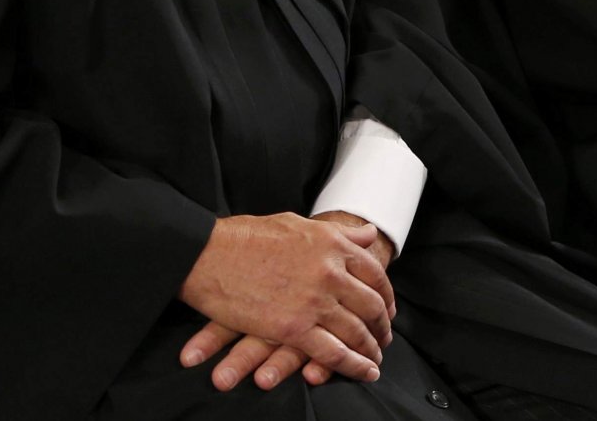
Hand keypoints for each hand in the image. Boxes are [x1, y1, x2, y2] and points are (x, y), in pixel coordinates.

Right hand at [176, 213, 393, 389]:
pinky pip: (333, 352)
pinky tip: (365, 371)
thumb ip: (338, 233)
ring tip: (376, 359)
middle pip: (371, 304)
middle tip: (384, 337)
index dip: (386, 295)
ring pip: (357, 331)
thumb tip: (369, 234)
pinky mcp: (293, 329)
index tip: (387, 308)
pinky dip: (354, 365)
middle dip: (382, 325)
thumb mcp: (299, 224)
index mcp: (334, 245)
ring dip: (371, 348)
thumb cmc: (248, 236)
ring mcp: (314, 301)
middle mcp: (331, 272)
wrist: (209, 254)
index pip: (374, 274)